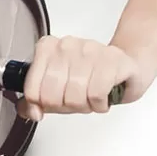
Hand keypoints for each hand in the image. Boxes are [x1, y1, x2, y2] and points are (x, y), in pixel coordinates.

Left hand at [17, 35, 147, 120]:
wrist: (126, 64)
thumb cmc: (90, 76)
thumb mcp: (57, 88)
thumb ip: (36, 99)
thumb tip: (30, 111)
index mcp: (48, 48)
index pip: (33, 89)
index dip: (44, 105)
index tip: (54, 102)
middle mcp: (67, 44)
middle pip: (52, 96)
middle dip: (65, 107)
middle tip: (77, 100)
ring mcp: (90, 49)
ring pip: (74, 96)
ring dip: (85, 106)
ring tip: (91, 97)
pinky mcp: (112, 58)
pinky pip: (96, 93)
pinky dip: (100, 104)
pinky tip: (103, 96)